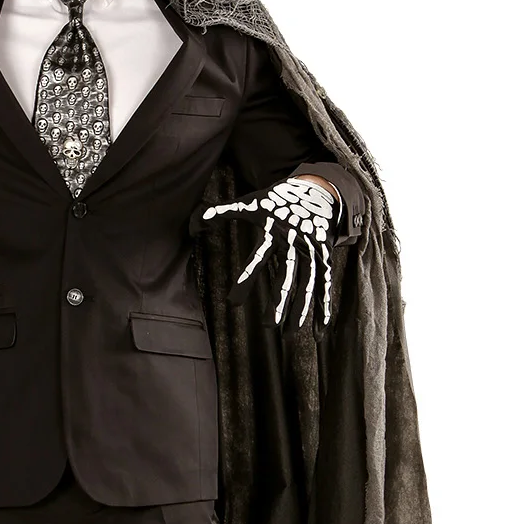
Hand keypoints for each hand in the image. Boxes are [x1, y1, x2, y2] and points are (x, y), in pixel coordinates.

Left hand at [200, 175, 338, 327]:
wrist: (318, 188)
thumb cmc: (278, 199)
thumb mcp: (253, 203)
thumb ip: (225, 211)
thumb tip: (197, 220)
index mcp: (274, 231)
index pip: (258, 258)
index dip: (246, 280)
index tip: (233, 303)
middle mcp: (295, 243)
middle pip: (288, 275)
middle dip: (279, 301)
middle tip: (267, 326)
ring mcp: (313, 251)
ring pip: (308, 284)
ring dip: (301, 310)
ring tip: (290, 335)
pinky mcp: (325, 258)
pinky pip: (325, 285)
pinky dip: (325, 307)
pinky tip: (320, 330)